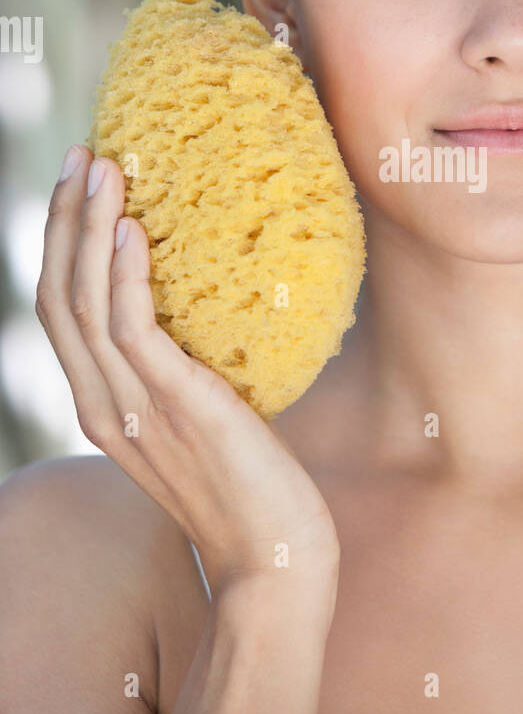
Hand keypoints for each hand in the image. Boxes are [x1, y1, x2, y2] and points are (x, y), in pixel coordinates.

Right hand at [35, 145, 340, 598]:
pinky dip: (125, 274)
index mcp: (102, 409)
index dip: (60, 243)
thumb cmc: (251, 489)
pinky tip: (134, 229)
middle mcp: (103, 407)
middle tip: (82, 152)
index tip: (79, 184)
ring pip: (84, 303)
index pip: (59, 312)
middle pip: (56, 296)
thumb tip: (211, 308)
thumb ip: (184, 373)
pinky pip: (134, 329)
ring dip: (89, 226)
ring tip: (105, 165)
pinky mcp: (177, 407)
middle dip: (63, 217)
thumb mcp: (202, 422)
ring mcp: (134, 410)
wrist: (275, 561)